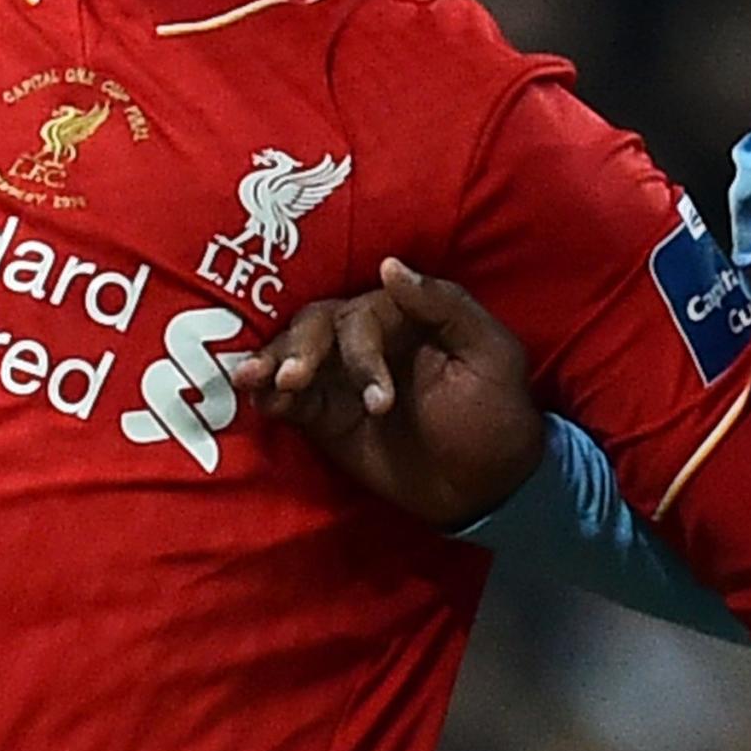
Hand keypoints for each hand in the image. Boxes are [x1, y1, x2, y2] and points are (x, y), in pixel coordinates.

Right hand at [229, 259, 547, 529]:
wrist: (488, 485)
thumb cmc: (497, 411)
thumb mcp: (490, 353)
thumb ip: (444, 305)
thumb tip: (389, 266)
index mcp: (404, 316)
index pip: (363, 317)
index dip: (360, 353)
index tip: (378, 401)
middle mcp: (367, 340)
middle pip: (317, 327)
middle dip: (301, 350)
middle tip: (292, 381)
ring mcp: (343, 378)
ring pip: (295, 355)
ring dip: (273, 363)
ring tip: (253, 381)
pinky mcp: (326, 418)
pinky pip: (290, 400)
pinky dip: (269, 397)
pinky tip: (256, 400)